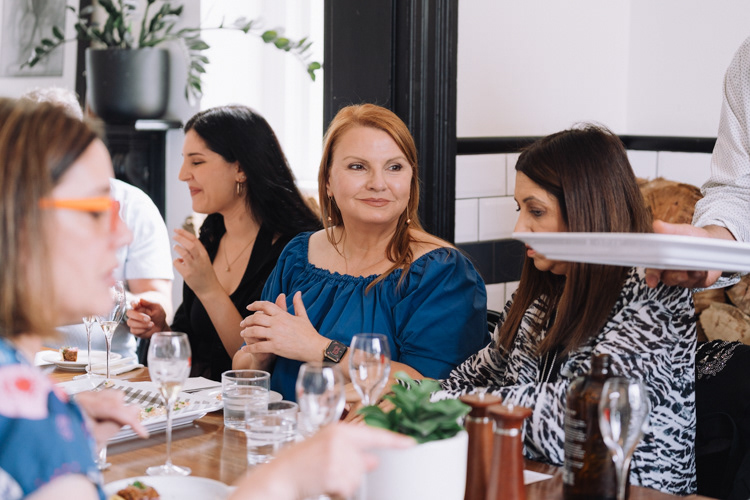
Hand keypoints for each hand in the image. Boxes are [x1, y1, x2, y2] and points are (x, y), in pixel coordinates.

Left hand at [75, 389, 147, 448]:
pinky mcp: (90, 398)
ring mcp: (88, 396)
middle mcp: (86, 395)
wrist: (53, 438)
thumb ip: (115, 425)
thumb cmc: (68, 438)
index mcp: (84, 403)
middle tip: (115, 428)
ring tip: (104, 426)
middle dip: (121, 413)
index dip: (131, 420)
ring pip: (114, 397)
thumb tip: (134, 411)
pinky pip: (108, 400)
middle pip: (116, 397)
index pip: (114, 407)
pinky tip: (101, 421)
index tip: (142, 432)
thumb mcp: (93, 438)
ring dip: (116, 411)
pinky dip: (110, 411)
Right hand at [126, 298, 167, 337]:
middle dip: (138, 316)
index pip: (132, 303)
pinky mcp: (134, 330)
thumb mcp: (157, 307)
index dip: (132, 304)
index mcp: (139, 306)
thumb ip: (149, 302)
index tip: (135, 305)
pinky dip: (142, 330)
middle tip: (149, 319)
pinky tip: (149, 328)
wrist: (161, 326)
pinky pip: (134, 330)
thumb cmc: (159, 315)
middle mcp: (134, 313)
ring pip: (130, 322)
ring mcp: (133, 322)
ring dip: (142, 324)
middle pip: (129, 313)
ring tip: (152, 324)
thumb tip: (141, 299)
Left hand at [172, 228, 219, 295]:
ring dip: (177, 248)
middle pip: (189, 244)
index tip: (177, 230)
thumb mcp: (204, 260)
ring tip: (175, 247)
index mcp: (204, 254)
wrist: (209, 289)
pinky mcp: (187, 274)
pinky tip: (179, 263)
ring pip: (183, 252)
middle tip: (174, 236)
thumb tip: (182, 244)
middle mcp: (200, 259)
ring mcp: (193, 266)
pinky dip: (176, 261)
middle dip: (180, 238)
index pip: (194, 240)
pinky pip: (177, 263)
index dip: (184, 233)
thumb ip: (195, 252)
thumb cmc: (205, 273)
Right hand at [230, 423, 413, 499]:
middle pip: (364, 464)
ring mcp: (337, 456)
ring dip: (343, 485)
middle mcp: (340, 439)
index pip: (375, 434)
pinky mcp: (334, 474)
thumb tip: (374, 461)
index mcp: (340, 430)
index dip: (395, 440)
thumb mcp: (326, 451)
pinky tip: (322, 486)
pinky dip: (337, 494)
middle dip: (351, 474)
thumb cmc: (300, 464)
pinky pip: (346, 491)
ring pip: (356, 479)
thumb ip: (351, 453)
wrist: (279, 477)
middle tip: (327, 472)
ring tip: (323, 478)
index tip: (411, 444)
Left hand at [240, 291, 327, 362]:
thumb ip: (298, 304)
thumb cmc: (309, 333)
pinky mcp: (275, 347)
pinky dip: (249, 348)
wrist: (314, 347)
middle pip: (256, 318)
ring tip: (242, 334)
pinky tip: (245, 349)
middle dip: (247, 320)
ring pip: (254, 331)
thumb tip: (298, 293)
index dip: (255, 304)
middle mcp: (277, 323)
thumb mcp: (303, 316)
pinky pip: (258, 346)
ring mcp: (275, 335)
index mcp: (283, 315)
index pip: (265, 305)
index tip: (249, 307)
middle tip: (242, 323)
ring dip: (246, 332)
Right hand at [645, 220, 733, 287]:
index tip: (652, 282)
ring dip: (691, 274)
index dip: (651, 276)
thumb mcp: (681, 230)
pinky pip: (698, 281)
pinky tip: (704, 268)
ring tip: (697, 267)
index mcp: (662, 259)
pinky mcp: (698, 281)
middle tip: (682, 274)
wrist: (713, 241)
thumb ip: (669, 230)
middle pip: (668, 278)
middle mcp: (671, 271)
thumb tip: (656, 225)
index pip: (653, 270)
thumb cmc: (692, 236)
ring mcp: (684, 277)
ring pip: (684, 281)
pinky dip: (701, 274)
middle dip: (674, 277)